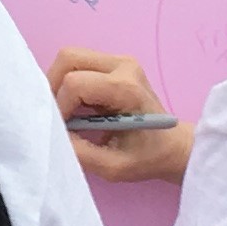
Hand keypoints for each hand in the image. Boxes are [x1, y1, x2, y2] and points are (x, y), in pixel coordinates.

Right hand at [47, 46, 192, 186]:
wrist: (173, 146)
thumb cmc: (148, 157)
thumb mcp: (113, 166)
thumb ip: (81, 153)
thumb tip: (54, 135)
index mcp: (126, 88)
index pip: (75, 83)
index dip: (60, 107)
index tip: (64, 130)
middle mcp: (123, 66)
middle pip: (68, 58)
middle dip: (53, 87)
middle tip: (58, 116)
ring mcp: (118, 61)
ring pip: (70, 58)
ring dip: (59, 84)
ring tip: (67, 113)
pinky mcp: (113, 64)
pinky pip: (78, 64)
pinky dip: (68, 83)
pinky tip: (77, 107)